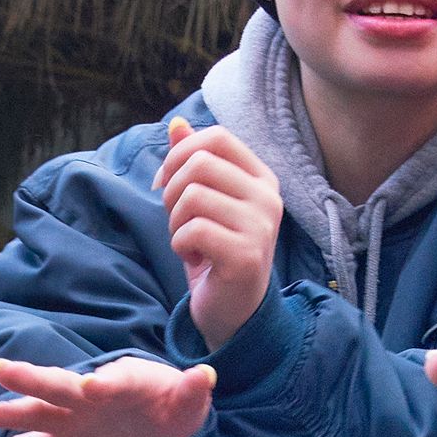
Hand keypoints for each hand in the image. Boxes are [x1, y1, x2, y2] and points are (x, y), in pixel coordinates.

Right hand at [0, 353, 213, 436]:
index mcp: (121, 381)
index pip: (111, 381)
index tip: (90, 388)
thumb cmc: (168, 406)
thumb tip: (205, 375)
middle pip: (58, 386)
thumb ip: (192, 390)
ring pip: (34, 413)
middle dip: (33, 379)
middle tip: (4, 369)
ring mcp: (68, 420)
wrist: (151, 424)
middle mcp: (86, 395)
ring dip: (8, 412)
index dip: (102, 384)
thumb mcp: (187, 401)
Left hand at [160, 117, 284, 348]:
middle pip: (200, 163)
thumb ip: (194, 162)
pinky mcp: (246, 255)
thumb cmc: (216, 252)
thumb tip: (176, 124)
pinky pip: (193, 230)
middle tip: (178, 220)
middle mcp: (268, 198)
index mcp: (261, 178)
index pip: (217, 137)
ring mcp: (261, 226)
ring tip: (187, 242)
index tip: (167, 183)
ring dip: (175, 223)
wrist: (234, 312)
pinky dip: (180, 245)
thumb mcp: (205, 203)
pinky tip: (194, 260)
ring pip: (193, 196)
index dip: (180, 154)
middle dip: (171, 191)